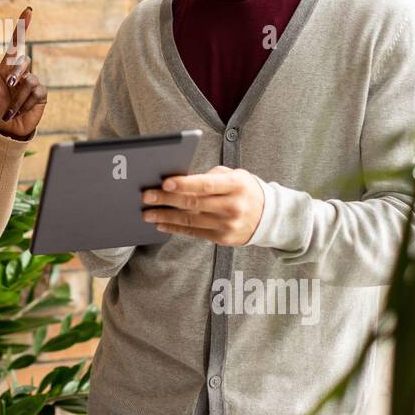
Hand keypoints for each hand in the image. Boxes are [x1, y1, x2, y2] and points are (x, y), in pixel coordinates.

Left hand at [0, 6, 45, 139]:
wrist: (6, 130)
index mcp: (7, 69)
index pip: (16, 44)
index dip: (22, 27)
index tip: (28, 10)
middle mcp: (21, 74)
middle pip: (23, 60)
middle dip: (15, 73)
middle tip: (7, 86)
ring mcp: (32, 84)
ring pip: (29, 79)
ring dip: (17, 96)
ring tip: (9, 110)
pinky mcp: (41, 95)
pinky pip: (36, 92)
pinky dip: (24, 104)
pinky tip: (18, 112)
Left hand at [139, 165, 264, 246]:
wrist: (268, 216)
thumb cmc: (243, 189)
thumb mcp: (233, 176)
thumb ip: (209, 177)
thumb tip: (177, 182)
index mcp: (236, 185)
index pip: (206, 185)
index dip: (184, 184)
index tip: (165, 183)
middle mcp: (233, 206)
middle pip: (194, 203)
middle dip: (166, 200)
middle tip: (146, 197)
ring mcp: (228, 225)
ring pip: (190, 220)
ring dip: (165, 217)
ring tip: (148, 213)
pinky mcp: (223, 238)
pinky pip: (194, 232)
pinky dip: (175, 228)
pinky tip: (161, 224)